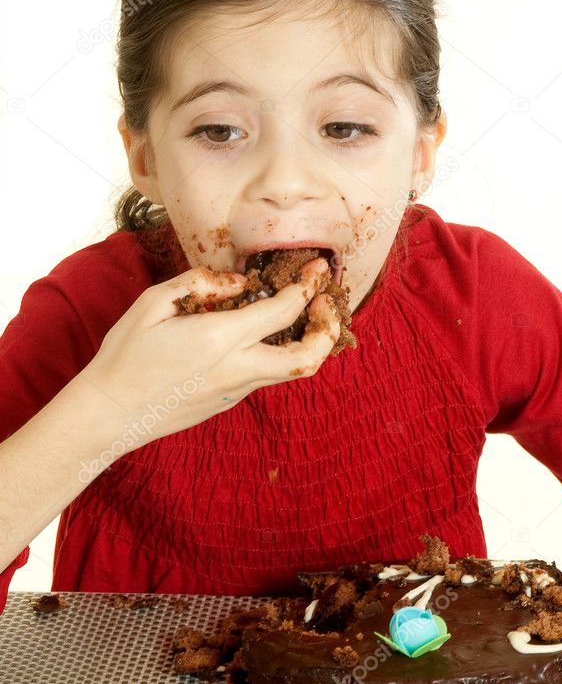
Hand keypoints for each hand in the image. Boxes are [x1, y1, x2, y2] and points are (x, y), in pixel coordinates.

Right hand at [80, 256, 339, 448]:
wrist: (111, 414)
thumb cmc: (125, 354)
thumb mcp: (153, 303)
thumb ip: (200, 284)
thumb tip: (238, 282)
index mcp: (221, 339)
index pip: (284, 310)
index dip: (308, 286)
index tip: (317, 269)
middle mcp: (238, 368)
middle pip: (307, 356)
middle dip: (327, 327)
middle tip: (327, 302)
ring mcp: (236, 390)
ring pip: (292, 370)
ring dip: (310, 342)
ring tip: (307, 316)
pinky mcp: (229, 402)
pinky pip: (267, 375)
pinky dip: (281, 353)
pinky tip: (267, 335)